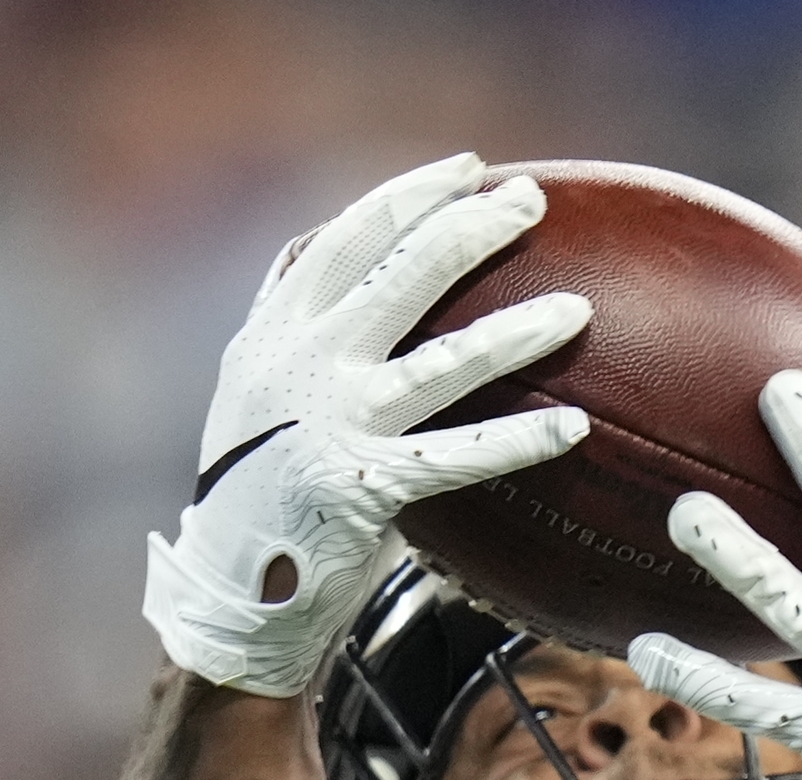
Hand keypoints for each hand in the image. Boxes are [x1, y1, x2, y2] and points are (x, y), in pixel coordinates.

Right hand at [143, 156, 588, 695]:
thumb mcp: (256, 391)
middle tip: (530, 204)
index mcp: (276, 332)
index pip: (347, 239)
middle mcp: (302, 365)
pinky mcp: (364, 487)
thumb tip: (331, 262)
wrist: (224, 587)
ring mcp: (334, 424)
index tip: (463, 170)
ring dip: (516, 333)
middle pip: (399, 276)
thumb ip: (294, 329)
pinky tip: (572, 428)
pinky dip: (517, 442)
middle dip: (469, 230)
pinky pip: (459, 459)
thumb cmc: (253, 490)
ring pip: (441, 363)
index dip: (408, 197)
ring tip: (577, 310)